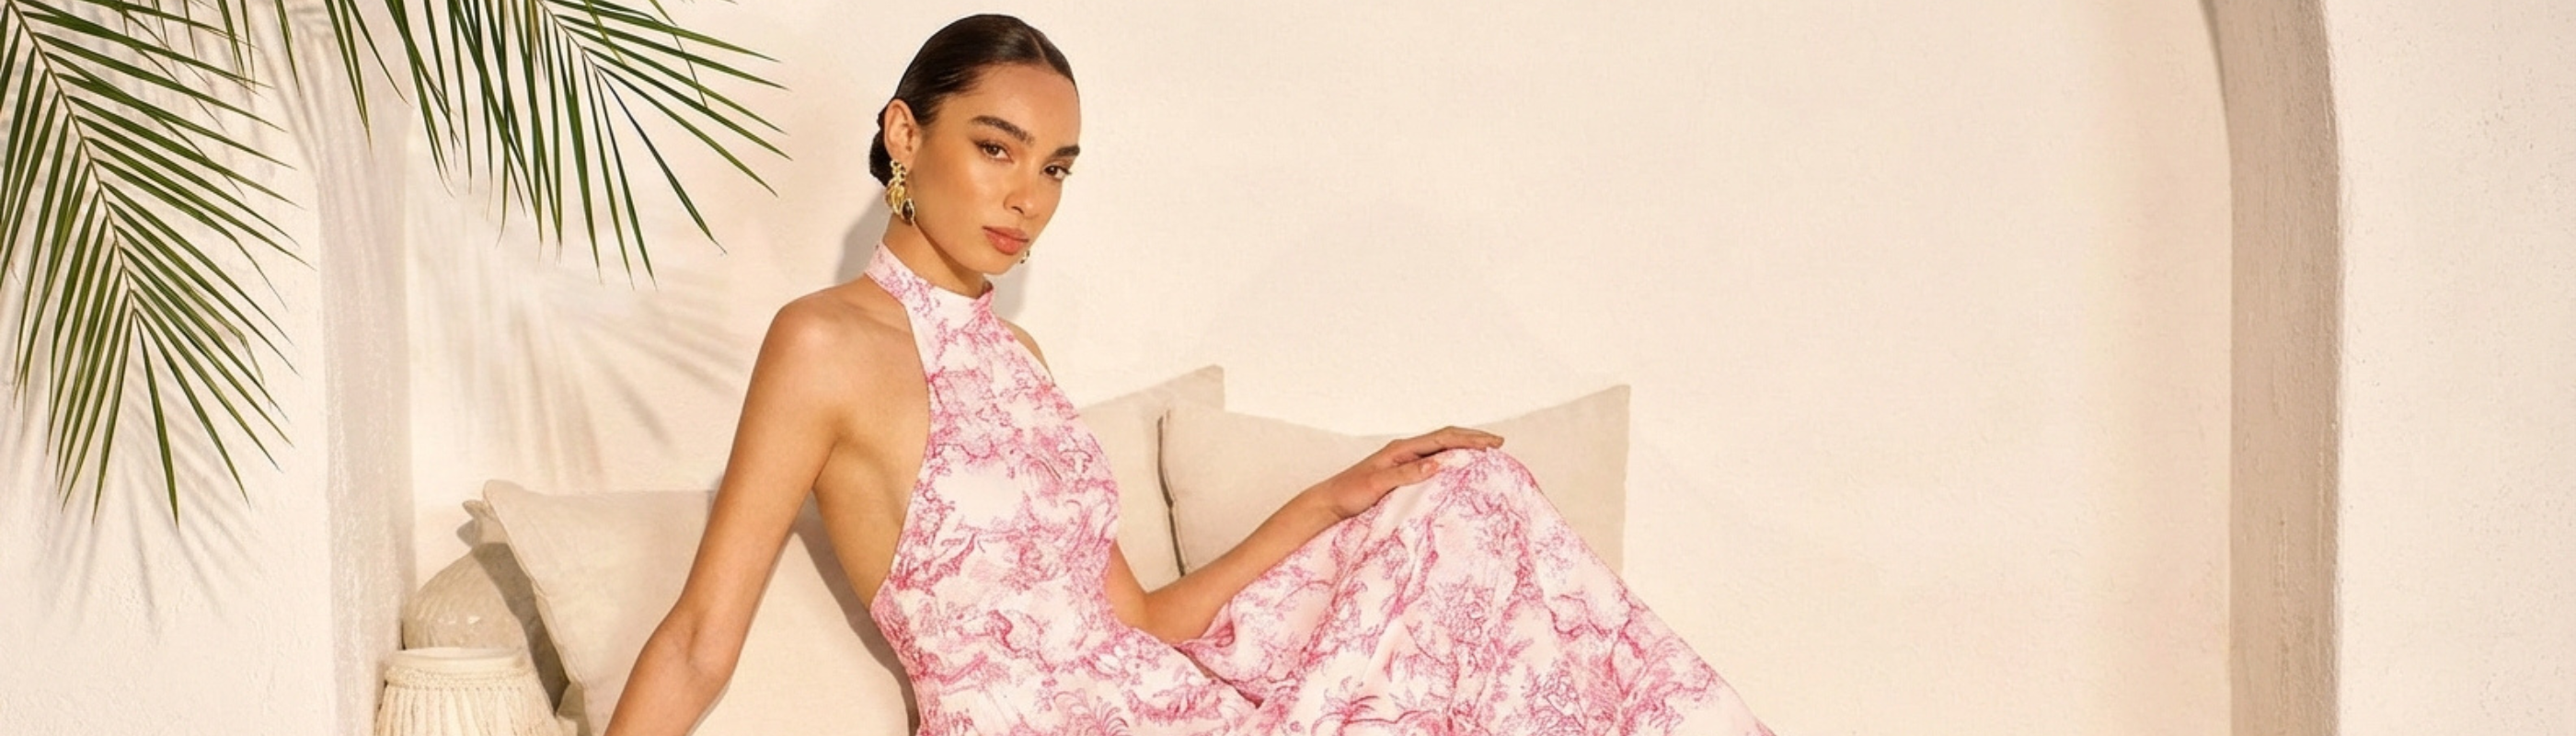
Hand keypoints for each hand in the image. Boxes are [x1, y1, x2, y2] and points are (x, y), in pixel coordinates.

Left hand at [1303, 427, 1504, 519]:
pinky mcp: (1401, 474)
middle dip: (1472, 439)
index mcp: (1401, 450)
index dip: (1469, 439)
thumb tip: (1438, 464)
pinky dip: (1451, 461)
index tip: (1493, 443)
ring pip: (1440, 449)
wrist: (1328, 503)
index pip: (1442, 438)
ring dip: (1463, 448)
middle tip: (1498, 444)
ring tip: (1485, 453)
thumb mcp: (1378, 484)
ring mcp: (1403, 462)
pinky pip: (1432, 462)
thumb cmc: (1349, 494)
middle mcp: (1404, 452)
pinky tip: (1459, 470)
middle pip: (1445, 438)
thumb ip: (1406, 474)